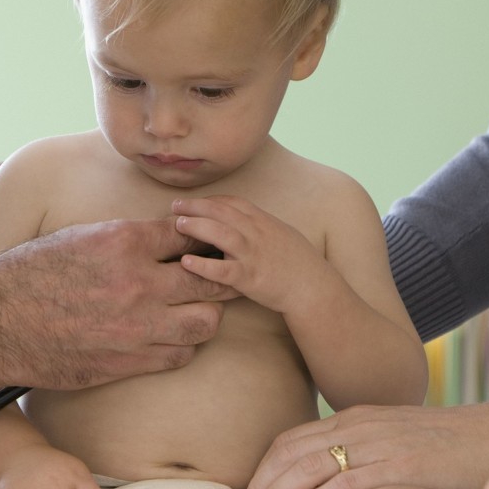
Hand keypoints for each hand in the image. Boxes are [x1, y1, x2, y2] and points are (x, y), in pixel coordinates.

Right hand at [0, 218, 232, 413]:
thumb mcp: (77, 236)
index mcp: (122, 241)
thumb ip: (126, 237)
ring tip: (192, 306)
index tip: (201, 242)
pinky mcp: (128, 362)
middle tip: (214, 274)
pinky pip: (180, 355)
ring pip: (206, 321)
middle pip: (211, 278)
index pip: (189, 234)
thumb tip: (165, 235)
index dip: (200, 237)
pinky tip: (170, 333)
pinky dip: (183, 343)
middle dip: (217, 274)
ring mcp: (136, 327)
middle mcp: (137, 283)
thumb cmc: (28, 274)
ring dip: (205, 312)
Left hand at [172, 195, 323, 314]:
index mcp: (263, 221)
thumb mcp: (280, 233)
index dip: (210, 200)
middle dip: (196, 206)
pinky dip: (203, 266)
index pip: (232, 202)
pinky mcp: (250, 278)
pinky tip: (186, 263)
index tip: (193, 202)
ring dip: (197, 226)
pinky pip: (223, 270)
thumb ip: (258, 225)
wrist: (313, 288)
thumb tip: (239, 219)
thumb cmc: (298, 262)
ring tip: (178, 225)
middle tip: (175, 206)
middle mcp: (257, 233)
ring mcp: (253, 255)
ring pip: (221, 234)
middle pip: (222, 212)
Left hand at [245, 400, 488, 488]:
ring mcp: (381, 444)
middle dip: (263, 483)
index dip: (266, 467)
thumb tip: (337, 476)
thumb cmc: (450, 444)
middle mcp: (361, 426)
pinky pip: (348, 481)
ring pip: (311, 466)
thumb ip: (365, 450)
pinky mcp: (402, 466)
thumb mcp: (396, 438)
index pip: (292, 438)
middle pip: (292, 452)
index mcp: (356, 417)